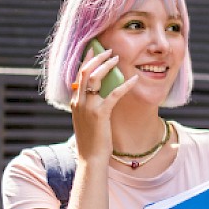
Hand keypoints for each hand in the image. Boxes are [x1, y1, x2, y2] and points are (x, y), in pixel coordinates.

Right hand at [71, 48, 136, 162]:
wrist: (90, 158)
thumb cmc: (91, 142)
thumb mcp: (86, 121)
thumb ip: (88, 107)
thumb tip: (97, 96)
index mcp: (75, 103)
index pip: (78, 76)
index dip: (86, 61)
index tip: (93, 50)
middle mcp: (78, 102)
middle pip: (84, 72)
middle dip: (97, 58)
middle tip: (109, 51)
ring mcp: (88, 108)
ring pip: (94, 78)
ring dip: (106, 66)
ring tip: (116, 58)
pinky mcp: (100, 114)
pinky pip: (113, 95)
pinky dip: (124, 86)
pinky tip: (134, 80)